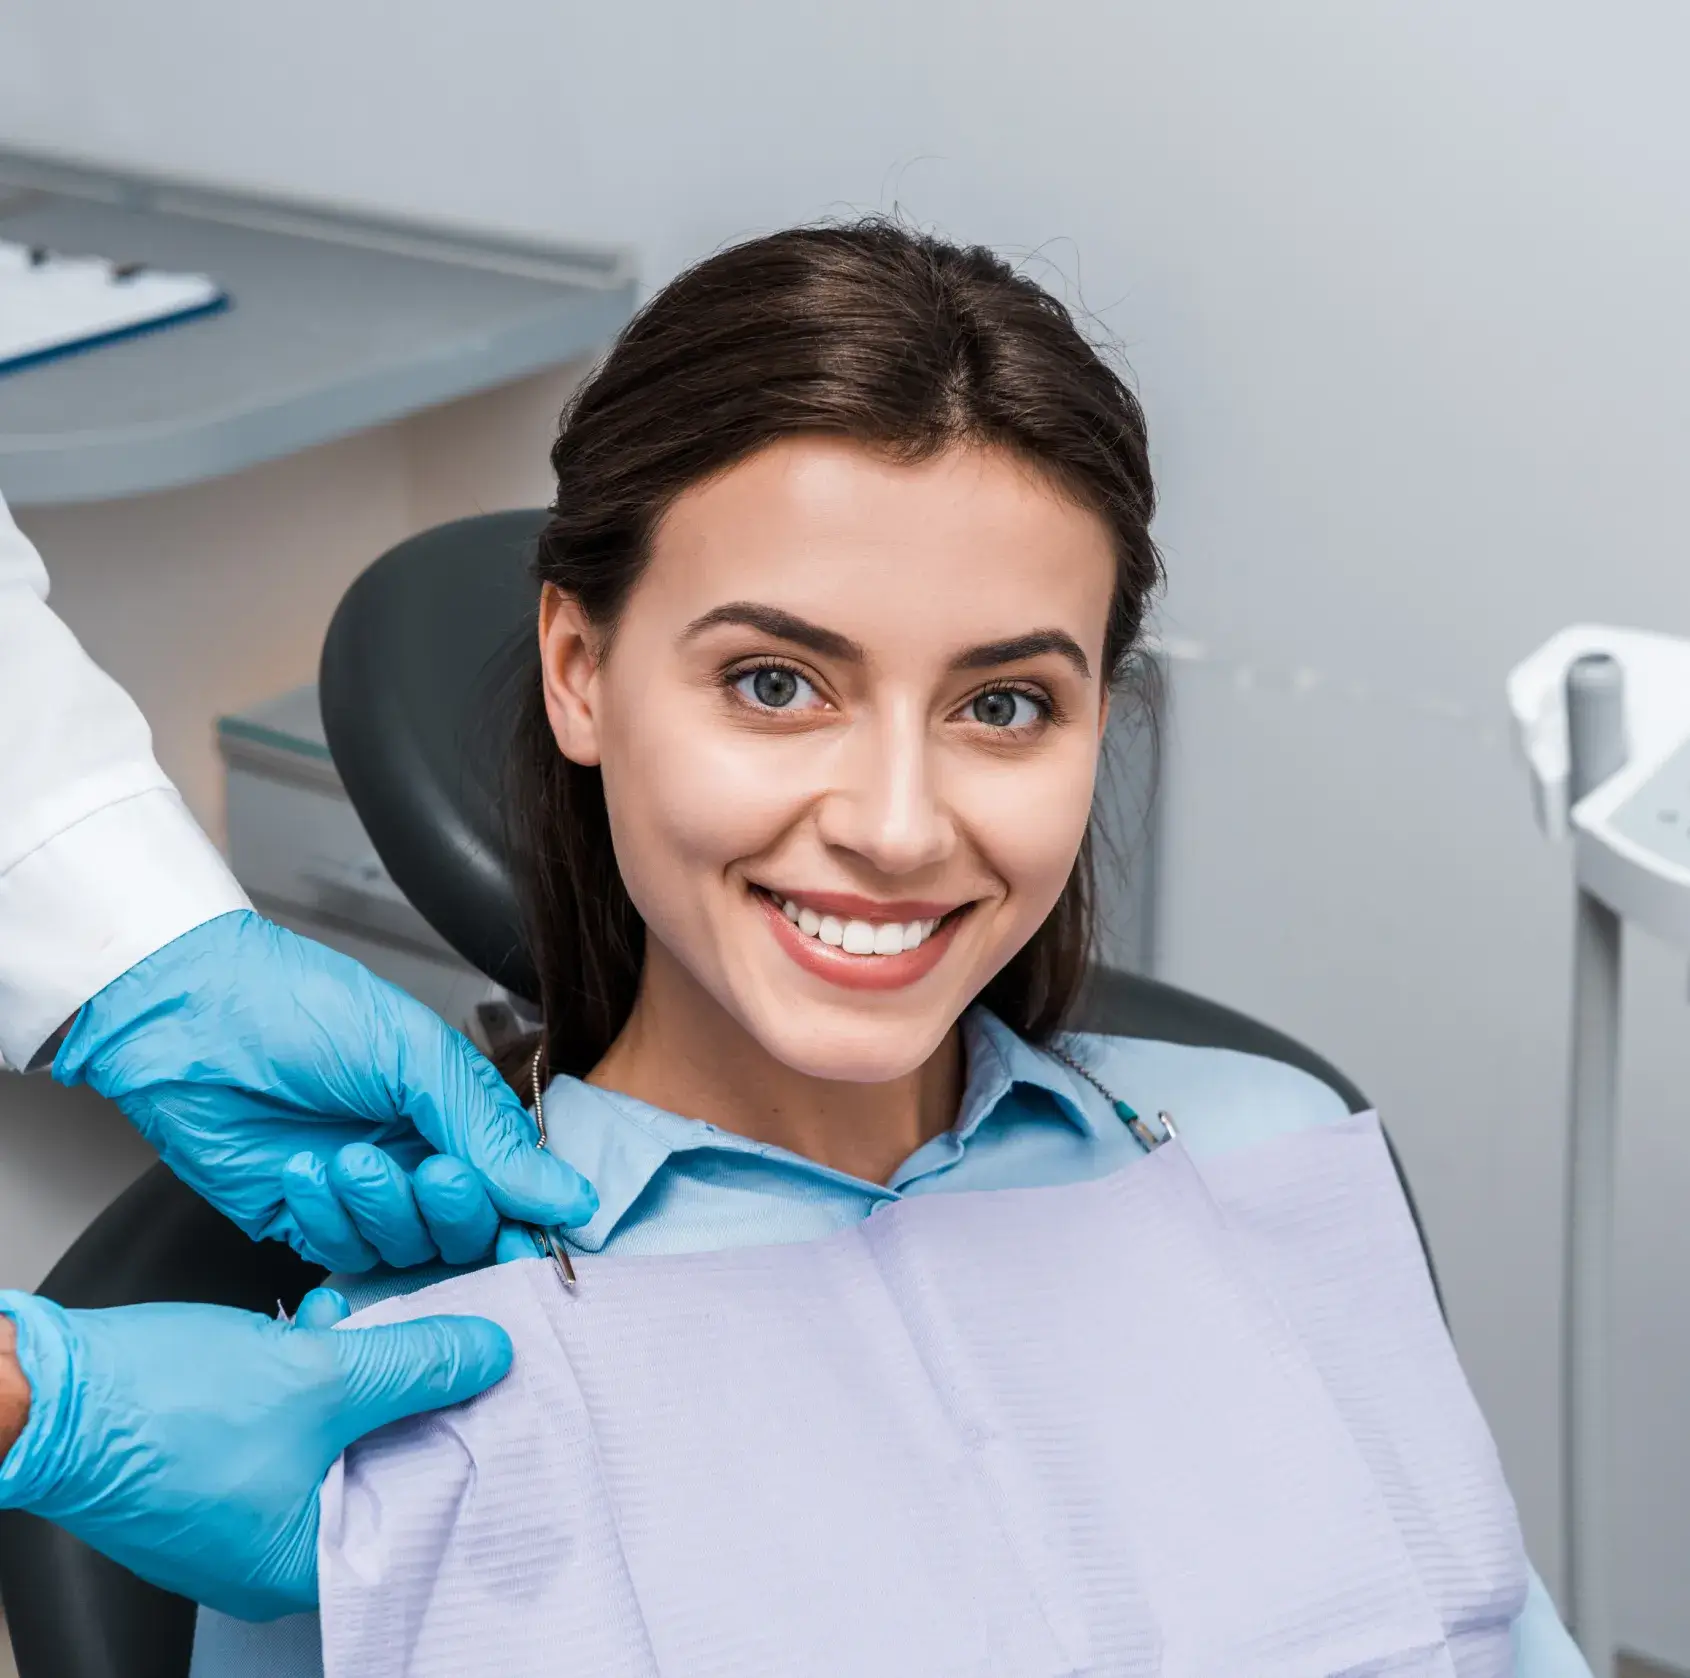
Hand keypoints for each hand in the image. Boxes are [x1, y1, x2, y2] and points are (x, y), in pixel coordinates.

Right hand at [0, 1287, 508, 1618]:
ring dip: (361, 1374)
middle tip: (451, 1344)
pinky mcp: (211, 1464)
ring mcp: (236, 1510)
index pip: (419, 1515)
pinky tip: (321, 1324)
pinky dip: (313, 1375)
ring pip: (335, 1437)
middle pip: (381, 1470)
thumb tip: (490, 1352)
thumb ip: (419, 1365)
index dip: (464, 1445)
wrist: (46, 1388)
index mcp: (304, 1566)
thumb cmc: (163, 1409)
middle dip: (412, 1397)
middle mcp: (269, 1554)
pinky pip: (289, 1422)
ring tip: (377, 1322)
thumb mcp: (322, 1374)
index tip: (499, 1391)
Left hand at [54, 910, 594, 1269]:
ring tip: (349, 1157)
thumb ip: (490, 1133)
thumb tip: (569, 1198)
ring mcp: (361, 1193)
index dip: (522, 1216)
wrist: (190, 1018)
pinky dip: (329, 1219)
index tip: (524, 1236)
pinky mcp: (302, 1222)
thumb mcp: (417, 1057)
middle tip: (432, 1173)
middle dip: (454, 1210)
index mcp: (456, 1110)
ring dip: (383, 1209)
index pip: (515, 1184)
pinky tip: (303, 1171)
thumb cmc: (305, 1010)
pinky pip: (341, 1253)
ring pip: (406, 1248)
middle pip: (467, 1229)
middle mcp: (417, 1155)